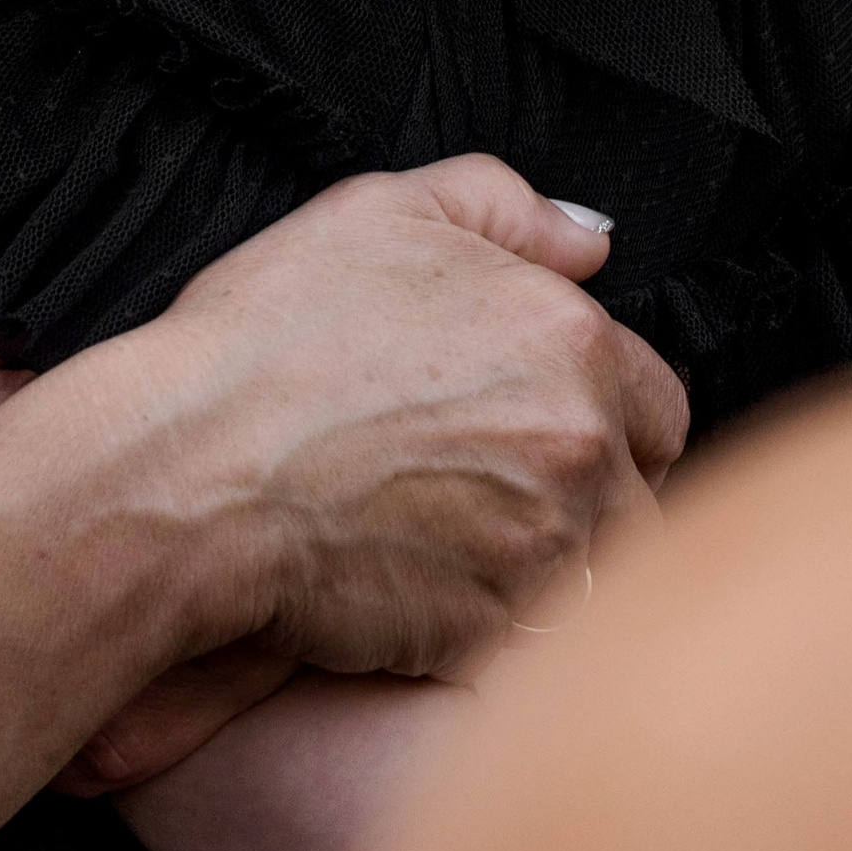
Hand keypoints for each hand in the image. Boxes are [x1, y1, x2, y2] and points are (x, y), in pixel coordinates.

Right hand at [0, 159, 682, 715]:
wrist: (194, 466)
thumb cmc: (270, 335)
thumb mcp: (379, 213)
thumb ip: (503, 208)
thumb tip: (592, 242)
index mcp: (568, 339)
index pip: (658, 403)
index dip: (605, 416)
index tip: (537, 430)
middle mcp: (577, 444)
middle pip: (640, 498)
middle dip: (588, 500)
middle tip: (492, 490)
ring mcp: (542, 547)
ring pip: (601, 578)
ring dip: (552, 569)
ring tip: (458, 544)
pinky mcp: (494, 631)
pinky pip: (536, 642)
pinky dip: (496, 626)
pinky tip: (428, 589)